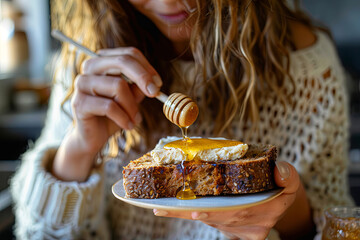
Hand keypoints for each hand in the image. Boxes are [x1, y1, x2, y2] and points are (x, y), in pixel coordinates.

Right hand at [53, 47, 162, 180]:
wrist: (92, 137)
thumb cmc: (113, 115)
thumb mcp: (131, 98)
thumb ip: (139, 86)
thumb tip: (153, 81)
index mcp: (103, 61)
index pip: (128, 54)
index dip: (147, 68)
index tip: (158, 84)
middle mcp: (90, 67)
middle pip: (122, 62)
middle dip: (143, 77)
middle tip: (155, 93)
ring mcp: (82, 83)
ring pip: (118, 86)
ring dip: (132, 106)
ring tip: (135, 120)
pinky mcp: (79, 102)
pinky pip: (109, 106)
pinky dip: (123, 118)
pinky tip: (127, 125)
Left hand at [154, 162, 306, 239]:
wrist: (279, 199)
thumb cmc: (282, 186)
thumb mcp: (292, 181)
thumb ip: (289, 176)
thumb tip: (280, 172)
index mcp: (258, 215)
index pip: (233, 215)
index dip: (214, 214)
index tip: (196, 211)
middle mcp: (241, 223)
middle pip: (211, 217)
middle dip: (186, 212)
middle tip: (163, 206)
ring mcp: (230, 225)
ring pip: (203, 217)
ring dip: (181, 212)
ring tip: (159, 205)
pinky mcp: (222, 222)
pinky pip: (202, 216)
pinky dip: (183, 211)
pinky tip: (164, 206)